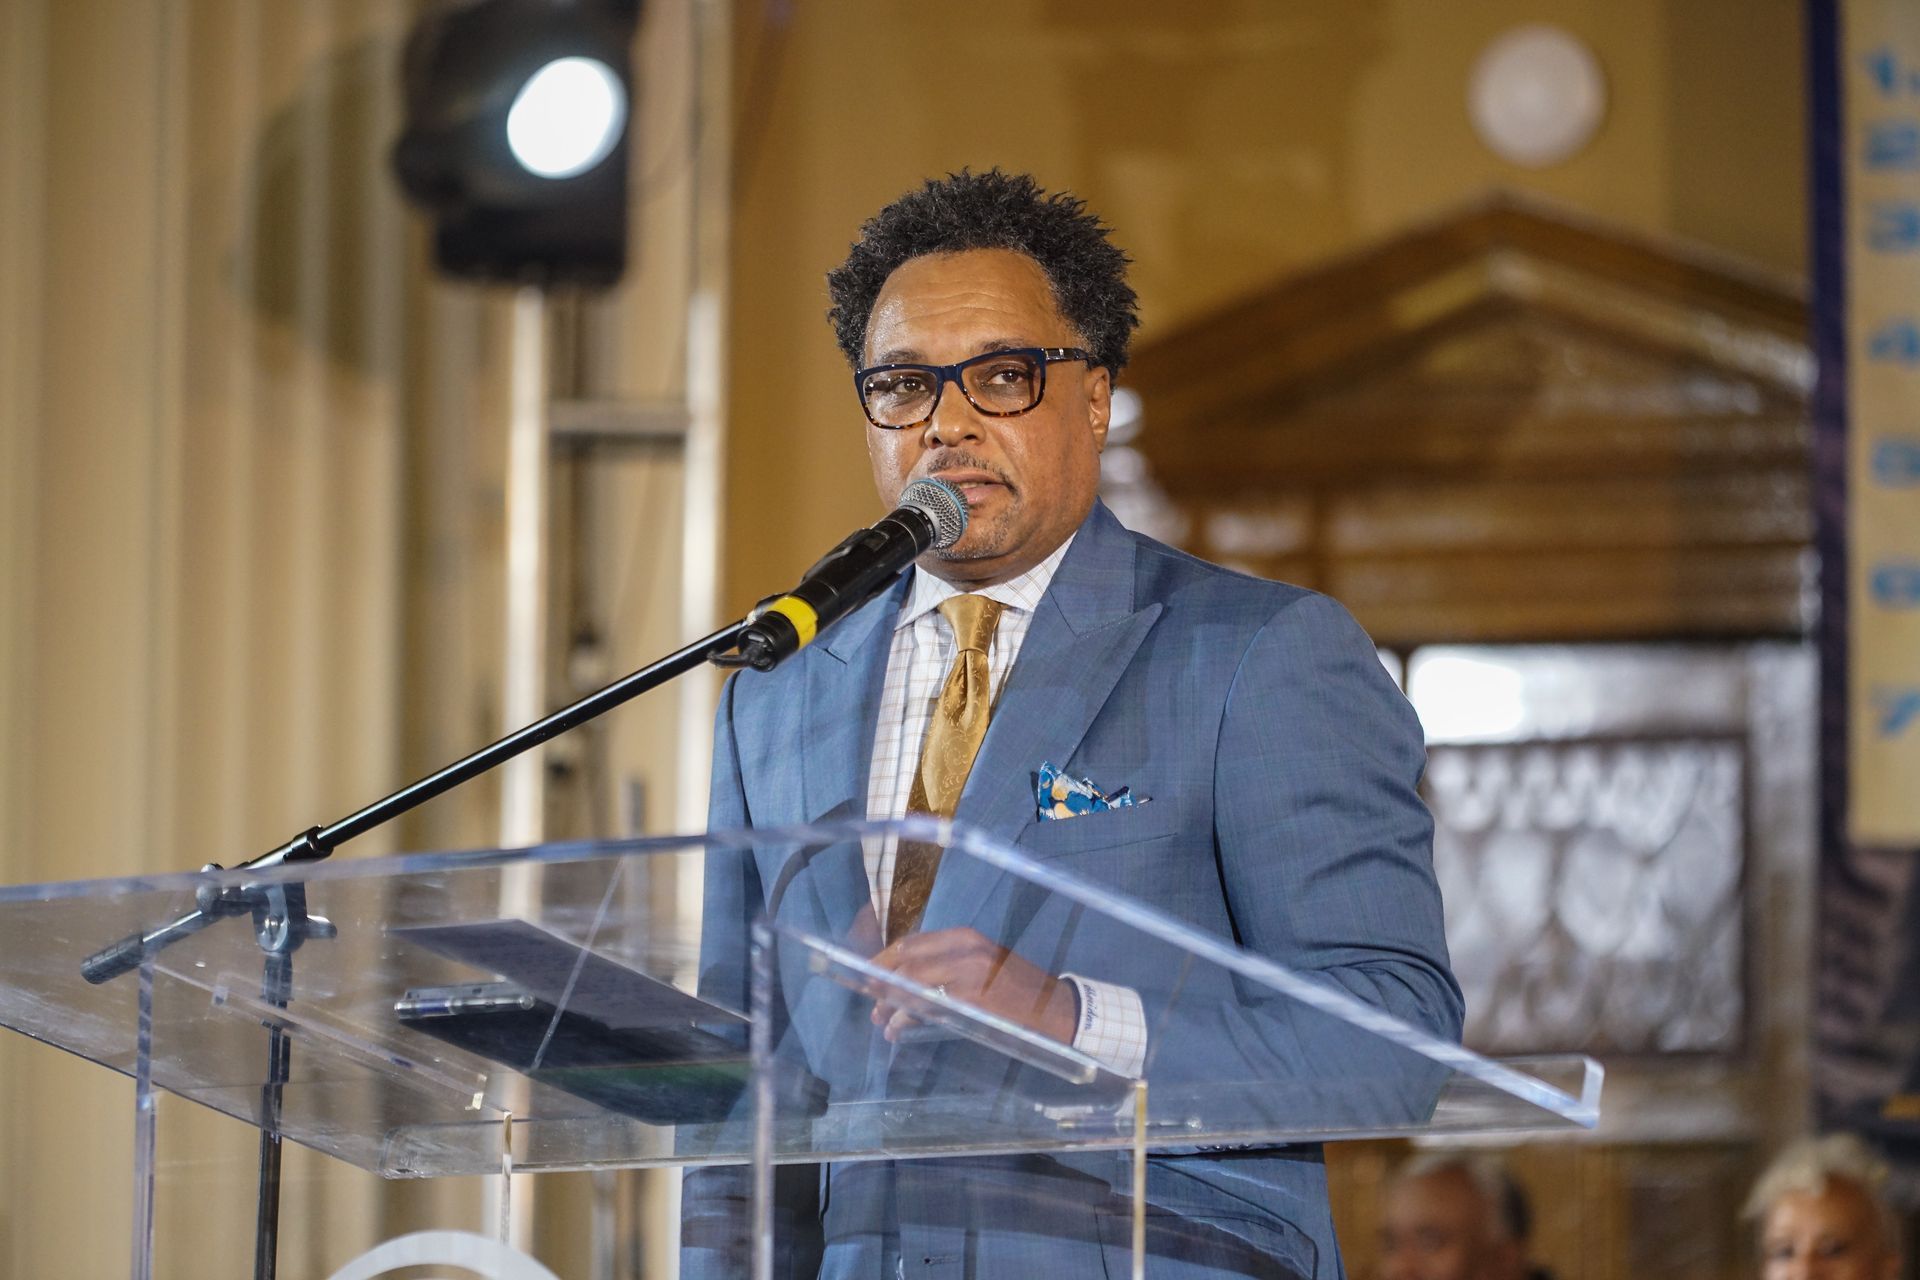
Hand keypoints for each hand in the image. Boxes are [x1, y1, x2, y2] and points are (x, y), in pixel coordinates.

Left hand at [868, 927, 1076, 1044]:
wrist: (1055, 1009)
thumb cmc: (1017, 988)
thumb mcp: (982, 964)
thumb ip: (947, 966)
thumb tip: (905, 979)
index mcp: (966, 937)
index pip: (912, 942)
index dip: (885, 959)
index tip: (870, 974)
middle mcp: (965, 949)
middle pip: (906, 961)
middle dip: (881, 982)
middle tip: (871, 1001)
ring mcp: (968, 974)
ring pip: (911, 984)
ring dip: (890, 1003)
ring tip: (880, 1020)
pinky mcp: (972, 1001)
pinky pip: (927, 1007)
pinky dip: (905, 1017)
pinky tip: (897, 1028)